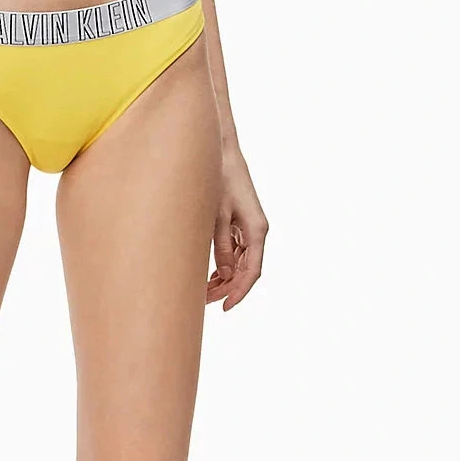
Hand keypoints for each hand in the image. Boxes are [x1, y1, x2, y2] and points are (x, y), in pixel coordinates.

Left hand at [207, 148, 267, 310]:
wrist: (219, 153)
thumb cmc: (218, 180)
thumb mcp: (216, 215)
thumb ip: (221, 246)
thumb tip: (223, 274)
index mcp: (256, 229)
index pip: (252, 271)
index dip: (239, 292)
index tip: (225, 307)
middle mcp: (256, 231)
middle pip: (245, 270)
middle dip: (227, 289)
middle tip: (204, 303)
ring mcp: (248, 227)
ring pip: (240, 263)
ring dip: (224, 278)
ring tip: (202, 292)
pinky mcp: (239, 223)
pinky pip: (235, 251)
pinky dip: (223, 265)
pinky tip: (208, 275)